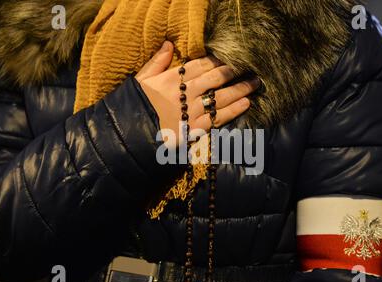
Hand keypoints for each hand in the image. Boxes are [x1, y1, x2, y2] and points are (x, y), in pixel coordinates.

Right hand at [135, 41, 259, 144]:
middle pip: (213, 79)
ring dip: (239, 89)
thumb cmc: (132, 108)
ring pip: (219, 97)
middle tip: (250, 67)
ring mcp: (189, 112)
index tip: (230, 57)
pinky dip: (232, 111)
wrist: (126, 137)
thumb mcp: (140, 81)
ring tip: (255, 83)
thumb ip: (156, 62)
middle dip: (232, 71)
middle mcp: (182, 94)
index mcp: (169, 80)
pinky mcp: (193, 130)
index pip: (197, 65)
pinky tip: (246, 104)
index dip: (216, 60)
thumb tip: (169, 44)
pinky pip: (216, 119)